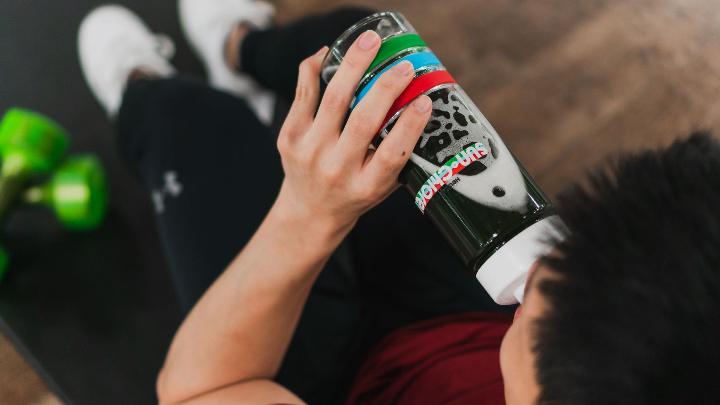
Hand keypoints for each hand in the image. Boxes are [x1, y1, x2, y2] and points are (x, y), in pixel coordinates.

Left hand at [273, 30, 431, 238]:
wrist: (310, 211)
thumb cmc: (356, 191)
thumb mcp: (383, 184)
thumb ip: (400, 153)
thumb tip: (425, 103)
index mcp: (367, 186)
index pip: (391, 155)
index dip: (409, 126)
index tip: (425, 100)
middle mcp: (337, 170)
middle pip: (363, 122)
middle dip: (386, 88)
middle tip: (404, 65)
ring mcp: (310, 152)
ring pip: (334, 100)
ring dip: (354, 66)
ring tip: (370, 41)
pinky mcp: (289, 137)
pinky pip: (303, 93)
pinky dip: (316, 68)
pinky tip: (331, 51)